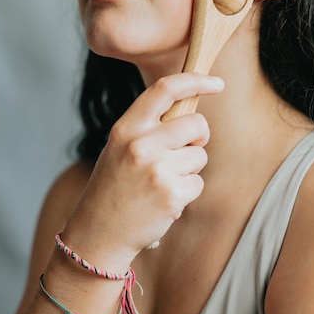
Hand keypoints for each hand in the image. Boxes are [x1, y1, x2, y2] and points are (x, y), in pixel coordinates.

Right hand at [67, 72, 223, 265]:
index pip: (164, 89)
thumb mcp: (120, 147)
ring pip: (199, 156)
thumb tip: (190, 112)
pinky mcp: (171, 194)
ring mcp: (157, 170)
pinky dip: (186, 192)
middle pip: (196, 123)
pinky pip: (198, 183)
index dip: (195, 81)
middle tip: (183, 152)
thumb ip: (149, 128)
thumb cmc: (114, 187)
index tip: (216, 83)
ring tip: (161, 183)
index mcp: (126, 127)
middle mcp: (141, 144)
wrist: (98, 232)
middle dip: (199, 137)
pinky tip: (163, 201)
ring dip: (189, 170)